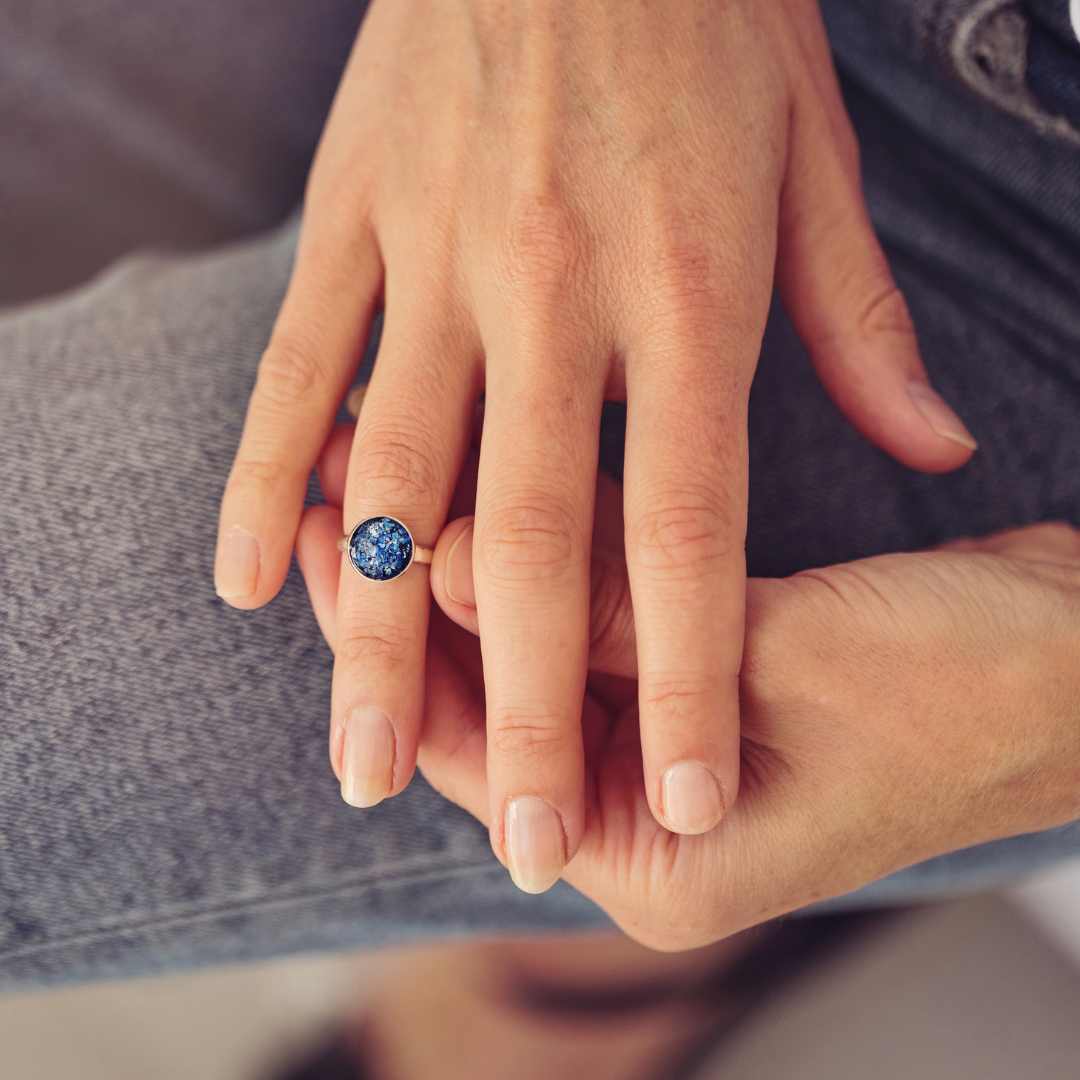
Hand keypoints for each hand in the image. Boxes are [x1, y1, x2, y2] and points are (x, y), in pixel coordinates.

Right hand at [216, 0, 976, 892]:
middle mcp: (552, 292)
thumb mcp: (815, 153)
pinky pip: (296, 369)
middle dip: (525, 709)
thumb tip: (924, 449)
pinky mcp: (353, 214)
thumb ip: (858, 320)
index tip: (691, 805)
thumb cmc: (708, 10)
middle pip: (531, 540)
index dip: (692, 682)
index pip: (687, 530)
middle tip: (517, 842)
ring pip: (387, 478)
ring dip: (371, 636)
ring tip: (356, 764)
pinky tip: (252, 581)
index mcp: (687, 291)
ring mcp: (437, 256)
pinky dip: (262, 480)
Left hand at [299, 424, 1078, 943]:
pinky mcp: (690, 680)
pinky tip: (484, 487)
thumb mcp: (782, 654)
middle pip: (480, 701)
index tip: (329, 542)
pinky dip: (537, 560)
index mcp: (655, 852)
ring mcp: (663, 744)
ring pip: (527, 652)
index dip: (385, 646)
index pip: (470, 754)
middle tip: (333, 492)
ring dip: (467, 566)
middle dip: (405, 599)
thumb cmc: (967, 686)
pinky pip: (584, 623)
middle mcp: (643, 810)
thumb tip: (444, 567)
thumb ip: (611, 620)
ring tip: (383, 471)